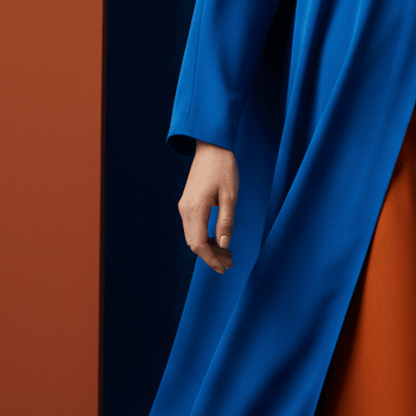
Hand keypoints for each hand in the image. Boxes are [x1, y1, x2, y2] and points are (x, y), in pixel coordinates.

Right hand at [178, 141, 239, 273]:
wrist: (211, 146)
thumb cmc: (223, 168)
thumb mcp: (230, 196)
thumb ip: (226, 221)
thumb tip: (225, 245)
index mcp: (195, 209)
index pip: (200, 245)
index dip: (211, 260)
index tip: (224, 269)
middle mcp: (185, 210)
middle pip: (194, 243)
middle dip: (211, 256)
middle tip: (230, 263)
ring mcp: (184, 206)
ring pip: (193, 236)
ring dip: (208, 248)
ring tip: (227, 254)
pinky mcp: (187, 203)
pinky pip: (193, 227)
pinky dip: (205, 237)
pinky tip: (218, 239)